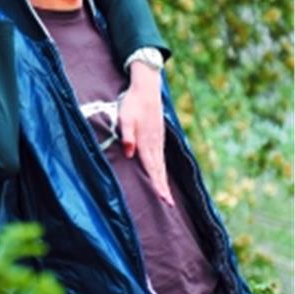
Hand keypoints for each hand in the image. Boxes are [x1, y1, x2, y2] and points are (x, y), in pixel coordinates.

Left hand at [119, 62, 173, 206]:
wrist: (146, 88)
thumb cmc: (132, 103)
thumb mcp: (125, 118)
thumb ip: (127, 135)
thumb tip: (130, 154)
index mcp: (146, 143)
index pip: (152, 169)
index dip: (157, 185)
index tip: (164, 200)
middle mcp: (154, 144)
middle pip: (159, 171)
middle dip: (163, 188)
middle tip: (169, 204)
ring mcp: (158, 140)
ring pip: (161, 165)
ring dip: (163, 180)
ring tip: (167, 196)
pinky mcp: (158, 136)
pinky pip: (160, 157)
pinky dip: (162, 169)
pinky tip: (161, 174)